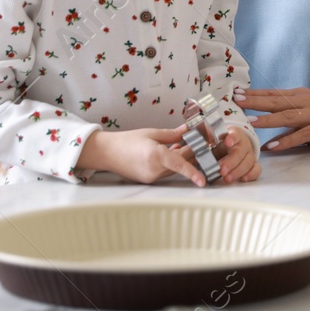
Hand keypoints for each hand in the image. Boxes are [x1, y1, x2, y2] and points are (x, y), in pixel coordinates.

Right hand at [78, 127, 206, 185]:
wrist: (106, 153)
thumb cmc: (126, 141)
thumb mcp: (151, 133)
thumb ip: (173, 134)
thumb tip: (189, 130)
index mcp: (155, 155)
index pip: (179, 164)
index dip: (193, 171)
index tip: (203, 180)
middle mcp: (154, 169)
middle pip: (181, 163)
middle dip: (192, 153)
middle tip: (201, 141)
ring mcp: (151, 177)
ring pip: (175, 168)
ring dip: (182, 158)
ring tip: (182, 144)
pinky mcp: (149, 180)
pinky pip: (166, 171)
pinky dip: (172, 163)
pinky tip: (170, 152)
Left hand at [214, 128, 260, 182]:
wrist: (233, 145)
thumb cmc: (222, 143)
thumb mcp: (215, 139)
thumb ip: (209, 139)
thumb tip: (205, 140)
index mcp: (235, 135)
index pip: (235, 134)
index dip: (232, 138)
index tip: (227, 142)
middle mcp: (244, 144)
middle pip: (240, 152)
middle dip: (231, 162)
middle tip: (222, 170)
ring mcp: (250, 154)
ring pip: (248, 162)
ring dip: (237, 171)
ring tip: (227, 178)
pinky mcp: (254, 164)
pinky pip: (256, 169)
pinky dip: (251, 174)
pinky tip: (243, 179)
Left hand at [236, 88, 309, 150]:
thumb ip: (292, 119)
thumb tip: (270, 128)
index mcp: (302, 96)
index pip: (273, 93)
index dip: (254, 93)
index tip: (234, 92)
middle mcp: (308, 101)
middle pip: (276, 100)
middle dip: (254, 101)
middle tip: (235, 101)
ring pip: (288, 116)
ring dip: (268, 119)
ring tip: (250, 122)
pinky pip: (303, 134)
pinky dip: (287, 140)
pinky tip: (274, 145)